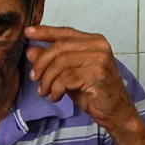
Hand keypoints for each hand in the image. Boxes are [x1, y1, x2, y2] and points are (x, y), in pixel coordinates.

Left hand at [24, 25, 139, 133]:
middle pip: (59, 47)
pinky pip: (66, 78)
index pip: (65, 32)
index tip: (28, 32)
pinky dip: (56, 89)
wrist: (116, 113)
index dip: (45, 32)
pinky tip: (56, 96)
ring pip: (60, 63)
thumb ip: (52, 62)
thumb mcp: (68, 75)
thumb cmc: (94, 93)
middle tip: (34, 78)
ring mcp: (99, 59)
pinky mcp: (97, 74)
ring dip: (47, 80)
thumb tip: (31, 50)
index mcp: (94, 41)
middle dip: (41, 64)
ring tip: (45, 92)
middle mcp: (98, 46)